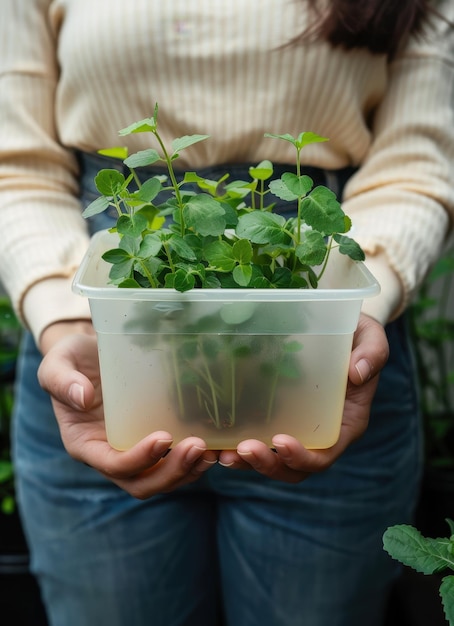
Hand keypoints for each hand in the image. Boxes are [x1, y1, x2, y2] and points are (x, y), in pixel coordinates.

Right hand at [37, 321, 216, 497]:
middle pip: (142, 483)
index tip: (163, 437)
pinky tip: (215, 447)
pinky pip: (173, 462)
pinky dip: (194, 461)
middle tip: (198, 447)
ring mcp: (132, 451)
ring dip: (187, 472)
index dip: (138, 459)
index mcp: (85, 444)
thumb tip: (82, 397)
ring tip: (212, 452)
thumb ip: (62, 380)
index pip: (112, 466)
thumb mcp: (58, 362)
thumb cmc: (71, 358)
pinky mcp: (152, 441)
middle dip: (171, 472)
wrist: (90, 354)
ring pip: (161, 479)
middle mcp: (109, 456)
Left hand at [218, 313, 388, 481]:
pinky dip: (238, 445)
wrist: (340, 327)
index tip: (280, 440)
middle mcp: (320, 434)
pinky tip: (216, 438)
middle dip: (268, 464)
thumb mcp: (370, 336)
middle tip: (243, 449)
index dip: (303, 457)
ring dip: (248, 462)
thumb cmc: (358, 333)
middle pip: (294, 468)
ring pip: (273, 460)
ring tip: (223, 454)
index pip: (325, 454)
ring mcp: (297, 428)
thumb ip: (372, 353)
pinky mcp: (277, 415)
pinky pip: (258, 438)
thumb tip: (357, 373)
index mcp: (345, 424)